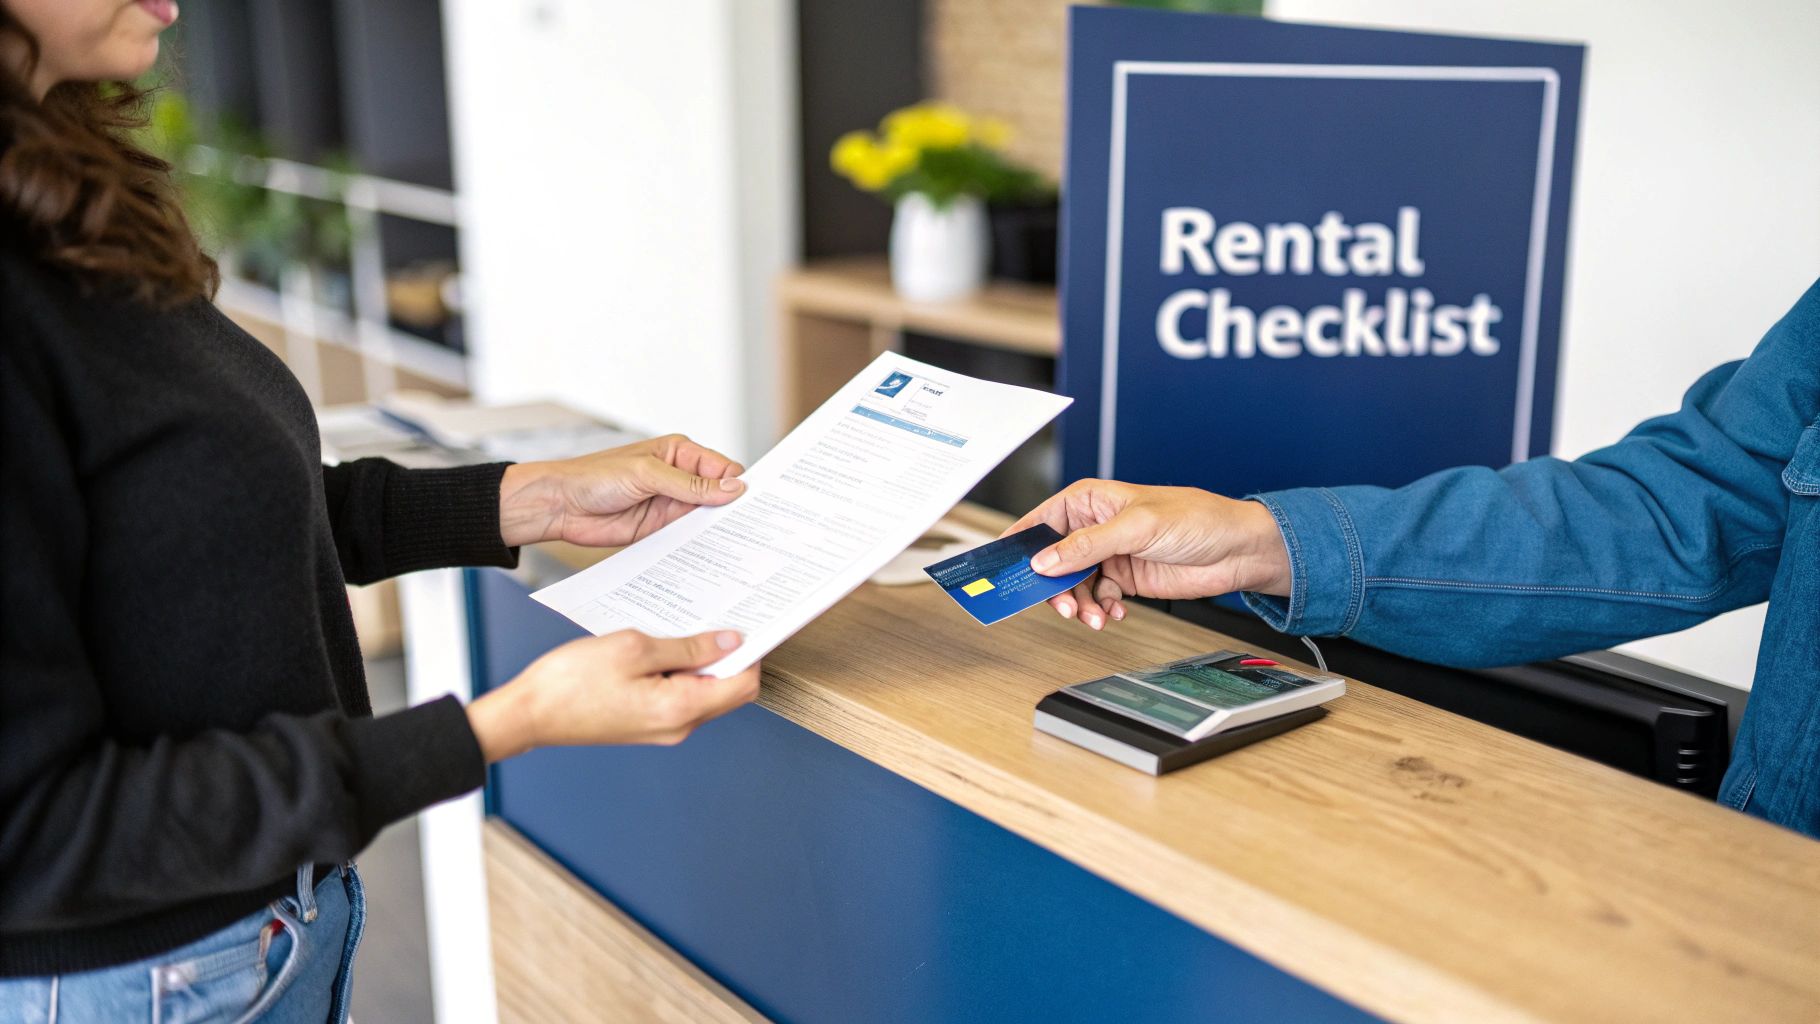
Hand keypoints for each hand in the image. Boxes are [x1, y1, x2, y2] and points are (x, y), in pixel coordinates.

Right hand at [465, 630, 761, 760]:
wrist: (529, 714)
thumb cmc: (572, 681)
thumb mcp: (635, 648)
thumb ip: (688, 646)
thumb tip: (729, 641)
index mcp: (681, 708)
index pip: (744, 684)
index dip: (751, 652)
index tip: (748, 622)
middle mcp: (678, 726)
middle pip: (728, 690)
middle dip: (729, 655)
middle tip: (717, 618)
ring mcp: (662, 728)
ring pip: (704, 691)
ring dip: (701, 661)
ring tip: (682, 627)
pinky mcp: (646, 723)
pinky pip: (679, 695)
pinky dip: (680, 671)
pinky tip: (661, 646)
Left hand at [497, 434, 745, 548]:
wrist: (561, 505)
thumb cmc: (596, 476)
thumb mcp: (648, 475)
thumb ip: (691, 485)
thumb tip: (733, 488)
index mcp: (680, 454)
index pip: (722, 469)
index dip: (738, 485)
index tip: (753, 503)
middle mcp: (680, 478)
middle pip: (719, 495)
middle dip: (732, 509)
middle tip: (752, 527)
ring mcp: (671, 505)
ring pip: (705, 518)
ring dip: (716, 529)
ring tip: (736, 545)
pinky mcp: (660, 529)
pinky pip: (687, 537)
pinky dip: (698, 544)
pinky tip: (710, 554)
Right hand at [1005, 479, 1290, 629]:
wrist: (1236, 550)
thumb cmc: (1196, 518)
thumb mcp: (1135, 527)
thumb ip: (1086, 546)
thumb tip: (1045, 561)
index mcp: (1089, 500)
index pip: (1040, 522)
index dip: (1021, 546)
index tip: (1005, 571)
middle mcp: (1094, 527)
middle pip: (1052, 561)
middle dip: (1054, 586)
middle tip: (1064, 606)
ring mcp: (1108, 554)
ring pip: (1073, 585)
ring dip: (1080, 604)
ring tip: (1095, 616)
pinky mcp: (1124, 578)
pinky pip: (1097, 598)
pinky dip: (1101, 609)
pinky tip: (1114, 612)